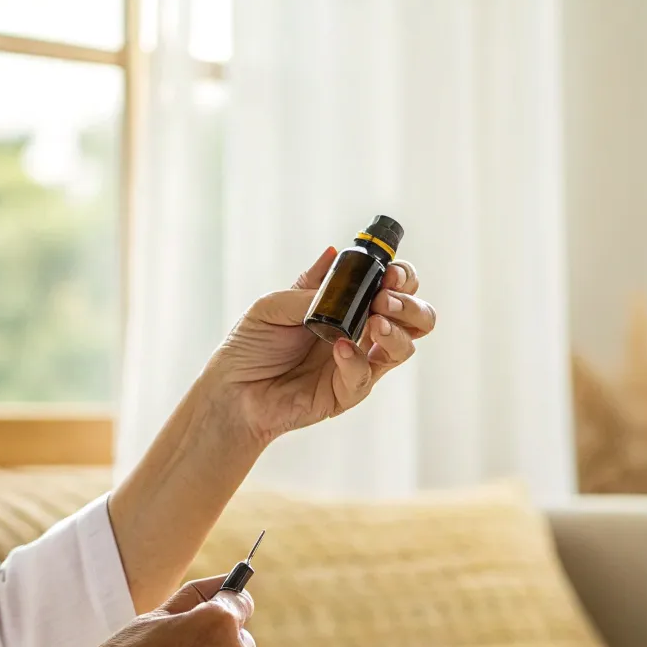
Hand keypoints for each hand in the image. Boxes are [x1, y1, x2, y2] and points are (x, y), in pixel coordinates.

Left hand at [199, 249, 438, 442]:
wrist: (230, 389)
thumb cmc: (250, 346)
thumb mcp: (274, 304)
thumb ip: (310, 285)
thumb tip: (334, 253)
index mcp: (348, 308)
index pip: (393, 289)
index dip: (402, 279)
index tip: (391, 273)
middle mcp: (360, 334)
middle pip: (415, 319)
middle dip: (411, 304)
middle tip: (385, 298)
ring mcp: (357, 365)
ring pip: (404, 348)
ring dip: (397, 331)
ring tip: (375, 321)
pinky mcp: (346, 393)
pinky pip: (365, 377)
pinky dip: (357, 360)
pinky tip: (340, 348)